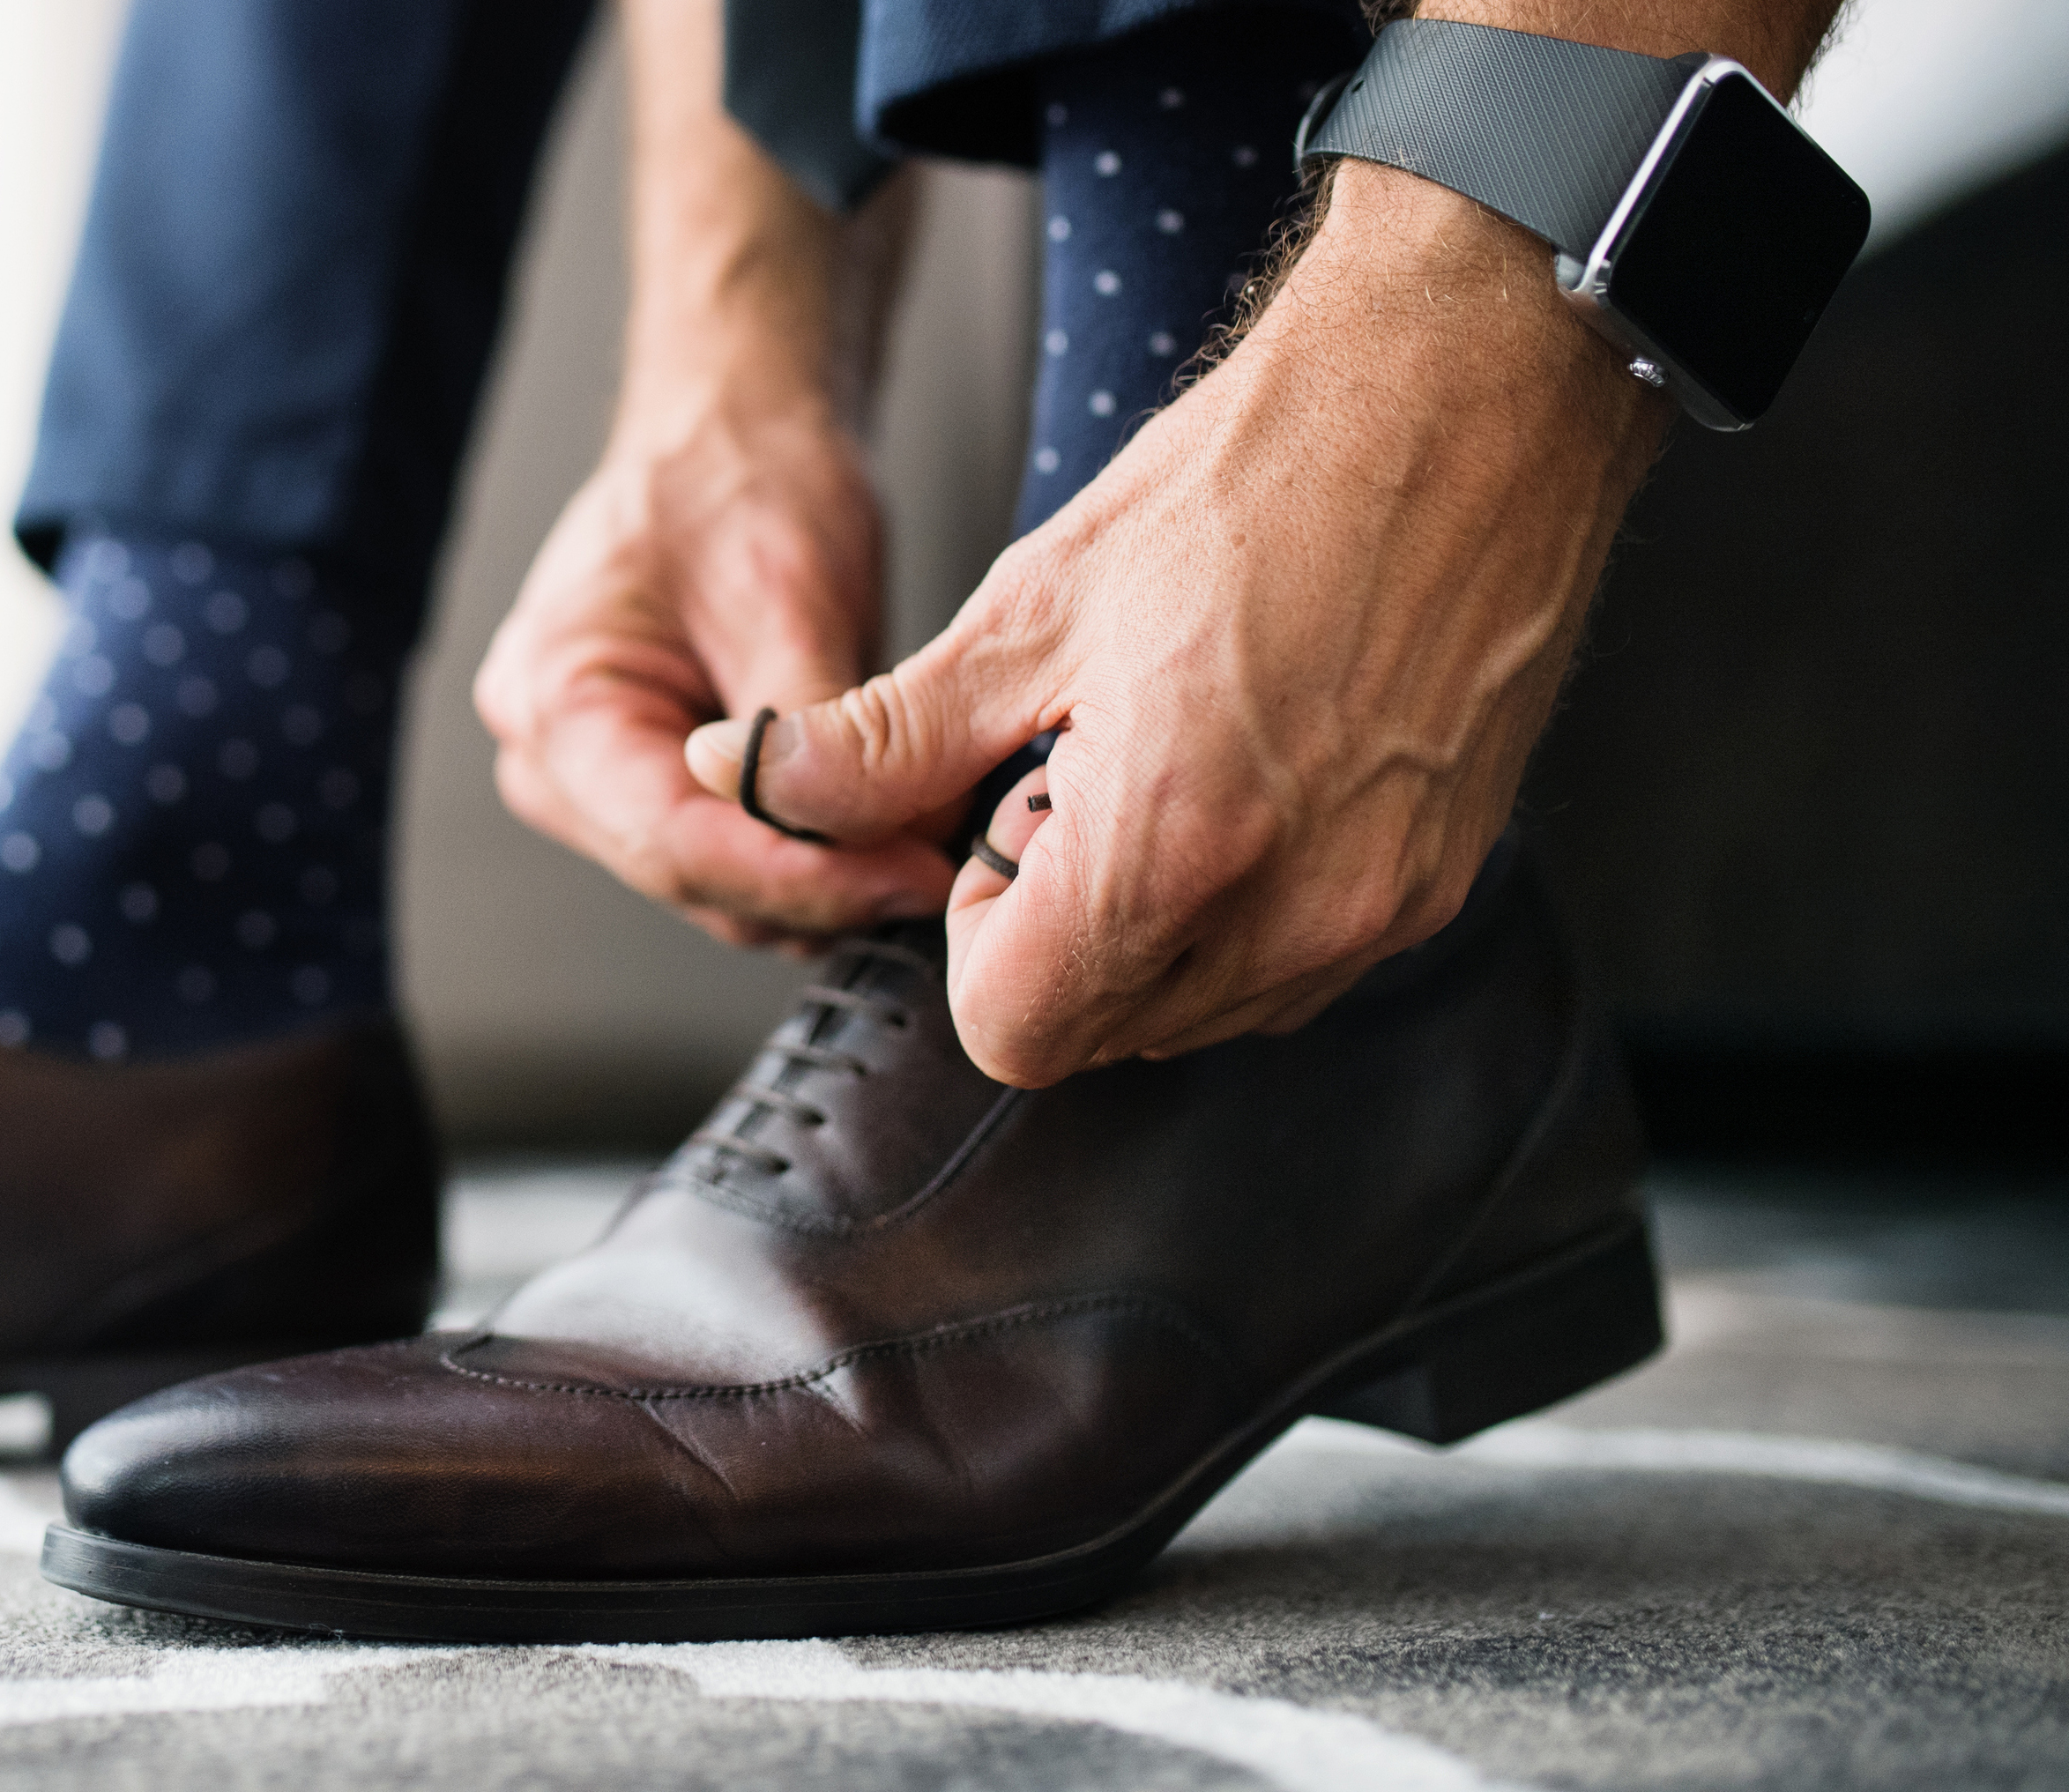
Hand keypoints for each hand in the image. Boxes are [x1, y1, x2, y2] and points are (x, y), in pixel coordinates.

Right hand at [475, 401, 956, 946]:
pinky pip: (724, 853)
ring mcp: (590, 778)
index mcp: (555, 696)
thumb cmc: (737, 474)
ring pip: (711, 883)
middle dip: (818, 884)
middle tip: (935, 869)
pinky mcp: (643, 784)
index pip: (673, 841)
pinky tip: (878, 832)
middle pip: (688, 876)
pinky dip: (802, 853)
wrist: (734, 430)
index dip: (801, 878)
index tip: (904, 882)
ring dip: (817, 879)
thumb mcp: (791, 597)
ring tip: (918, 848)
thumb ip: (820, 734)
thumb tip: (882, 842)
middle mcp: (550, 753)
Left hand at [687, 165, 1672, 1081]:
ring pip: (1197, 1011)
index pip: (1009, 1031)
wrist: (1471, 393)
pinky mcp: (1436, 889)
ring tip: (1177, 758)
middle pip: (1100, 1033)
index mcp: (1173, 848)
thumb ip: (881, 742)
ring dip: (1148, 925)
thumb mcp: (1030, 608)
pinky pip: (1292, 969)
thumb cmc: (1256, 475)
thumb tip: (741, 780)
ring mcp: (1380, 913)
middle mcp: (1294, 913)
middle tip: (1087, 772)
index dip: (977, 934)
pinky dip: (1242, 907)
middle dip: (1056, 932)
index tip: (1004, 817)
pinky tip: (1251, 770)